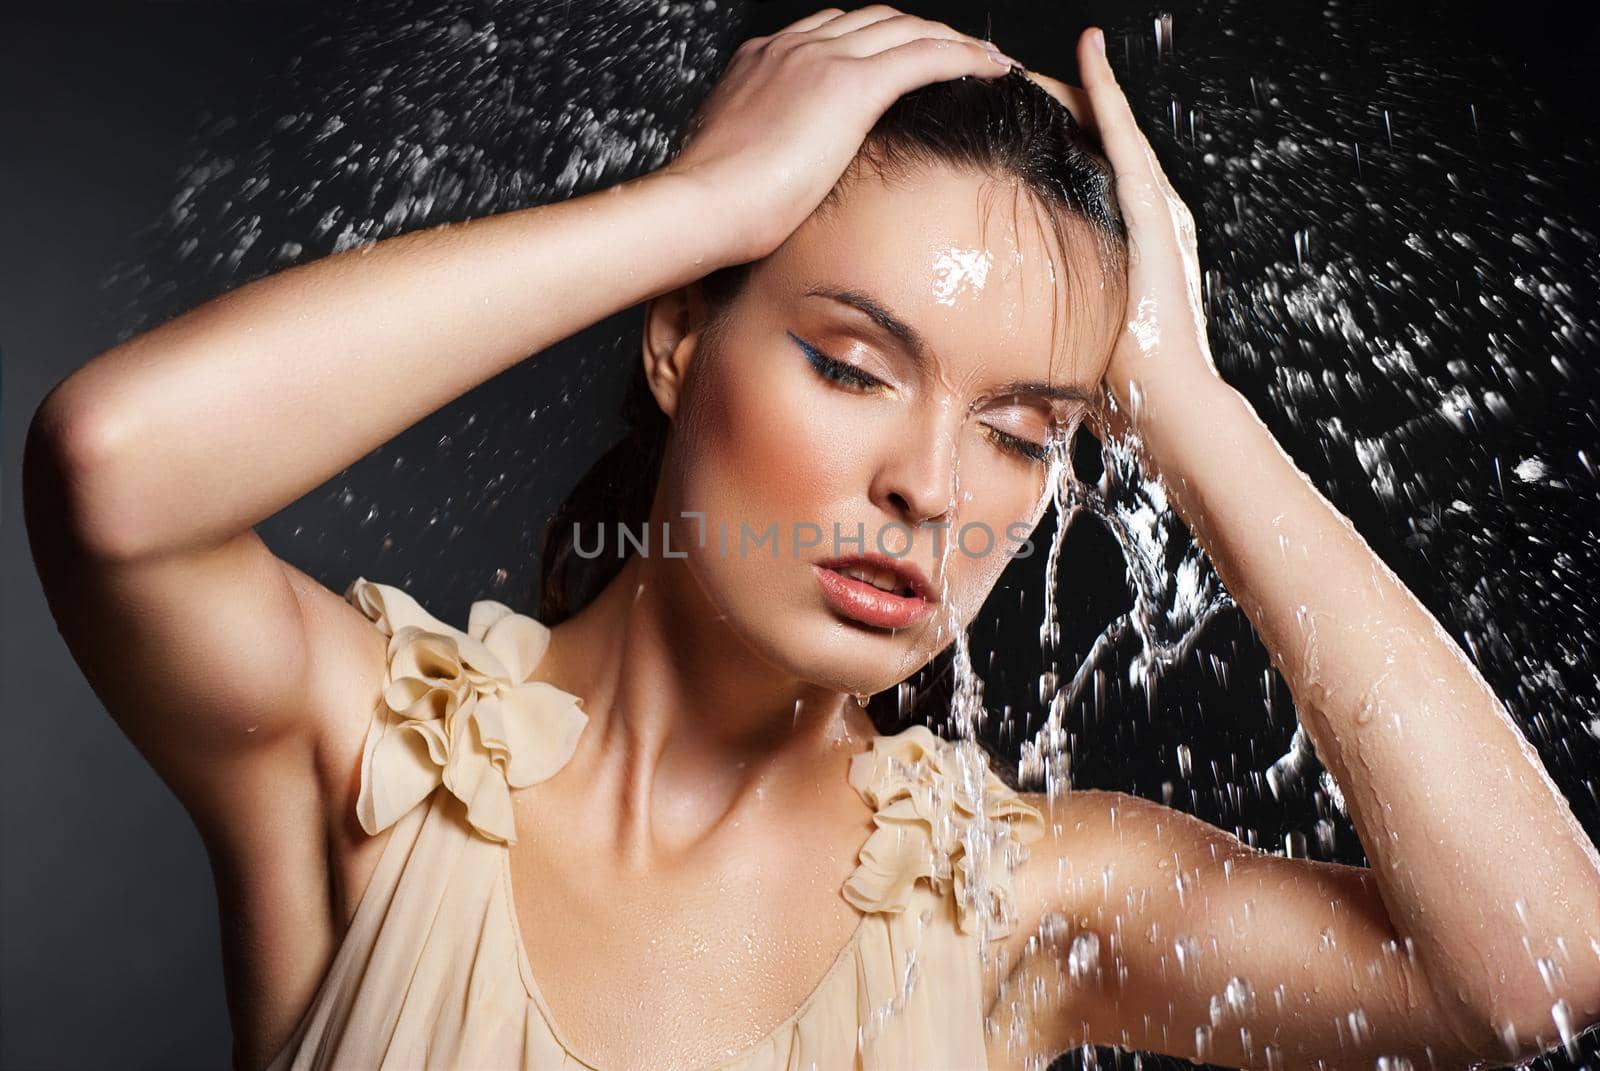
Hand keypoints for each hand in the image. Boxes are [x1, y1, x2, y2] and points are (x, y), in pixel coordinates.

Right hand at [660, 5, 1016, 264]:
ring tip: (987, 60)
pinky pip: (924, 55)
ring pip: (905, 28)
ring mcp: (822, 60)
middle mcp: (793, 47)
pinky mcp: (850, 86)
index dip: (878, 42)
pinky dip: (963, 56)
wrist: (701, 206)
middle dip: (921, 32)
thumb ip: (764, 150)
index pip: (834, 31)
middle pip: (876, 18)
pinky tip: (991, 68)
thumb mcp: (737, 162)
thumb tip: (779, 180)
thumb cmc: (712, 204)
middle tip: (960, 55)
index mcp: (763, 59)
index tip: (904, 61)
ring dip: (951, 41)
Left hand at [1022, 30, 1220, 439]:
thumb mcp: (1075, 330)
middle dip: (1063, 97)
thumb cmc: (1121, 382)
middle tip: (1014, 67)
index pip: (1090, 165)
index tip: (1017, 105)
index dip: (1058, 129)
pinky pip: (1127, 144)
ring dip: (1083, 86)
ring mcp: (1159, 210)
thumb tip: (999, 318)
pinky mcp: (1157, 214)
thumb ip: (1049, 309)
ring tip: (1054, 52)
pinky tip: (1087, 62)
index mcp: (1131, 234)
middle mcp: (1151, 212)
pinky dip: (1107, 100)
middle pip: (1100, 137)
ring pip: (1115, 128)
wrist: (1167, 404)